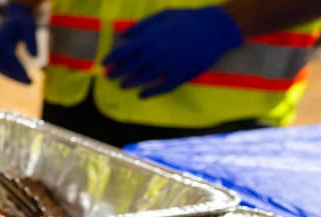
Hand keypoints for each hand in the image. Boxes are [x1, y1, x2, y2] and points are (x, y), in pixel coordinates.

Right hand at [0, 3, 38, 83]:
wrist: (12, 17)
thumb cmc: (22, 22)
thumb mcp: (29, 26)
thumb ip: (32, 40)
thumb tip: (35, 56)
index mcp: (2, 41)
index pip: (11, 60)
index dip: (20, 72)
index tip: (30, 79)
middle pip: (5, 68)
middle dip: (18, 78)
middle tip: (31, 83)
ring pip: (1, 70)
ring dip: (13, 78)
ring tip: (27, 82)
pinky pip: (0, 68)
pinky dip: (9, 75)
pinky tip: (18, 79)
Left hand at [103, 6, 242, 98]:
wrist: (216, 28)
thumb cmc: (187, 20)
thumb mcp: (163, 16)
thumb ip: (142, 26)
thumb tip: (123, 35)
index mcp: (152, 37)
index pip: (125, 51)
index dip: (112, 58)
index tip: (104, 63)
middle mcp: (158, 53)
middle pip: (131, 67)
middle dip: (117, 72)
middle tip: (108, 77)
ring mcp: (170, 66)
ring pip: (144, 79)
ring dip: (130, 83)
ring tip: (122, 85)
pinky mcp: (182, 75)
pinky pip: (162, 88)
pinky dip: (150, 93)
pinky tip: (141, 95)